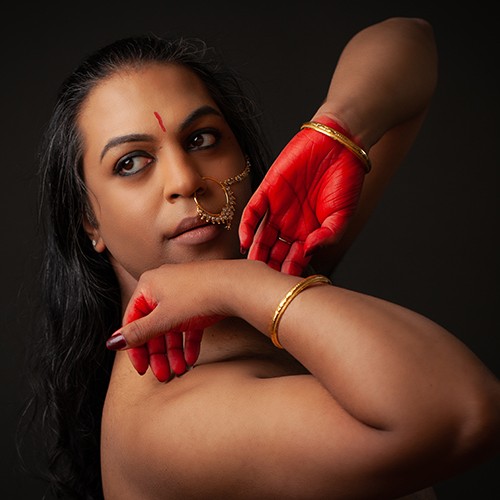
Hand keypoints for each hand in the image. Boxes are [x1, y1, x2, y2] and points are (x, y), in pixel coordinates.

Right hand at [106, 263, 225, 381]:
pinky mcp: (200, 299)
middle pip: (153, 326)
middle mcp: (163, 285)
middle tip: (163, 375)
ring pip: (172, 327)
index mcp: (148, 285)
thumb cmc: (197, 296)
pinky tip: (192, 360)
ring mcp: (183, 292)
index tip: (142, 369)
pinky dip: (189, 342)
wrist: (235, 285)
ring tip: (180, 370)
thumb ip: (138, 333)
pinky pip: (188, 324)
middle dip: (159, 354)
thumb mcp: (163, 319)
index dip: (136, 348)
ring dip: (174, 351)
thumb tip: (112, 343)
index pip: (132, 321)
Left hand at [239, 117, 367, 275]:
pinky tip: (246, 243)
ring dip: (257, 253)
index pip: (295, 258)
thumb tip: (310, 251)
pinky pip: (253, 212)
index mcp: (309, 231)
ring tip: (251, 271)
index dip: (291, 272)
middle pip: (275, 251)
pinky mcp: (268, 190)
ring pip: (262, 236)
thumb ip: (329, 235)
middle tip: (263, 286)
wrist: (340, 145)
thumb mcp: (342, 214)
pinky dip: (248, 228)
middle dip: (270, 268)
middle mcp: (291, 223)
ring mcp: (278, 208)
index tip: (286, 288)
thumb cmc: (346, 179)